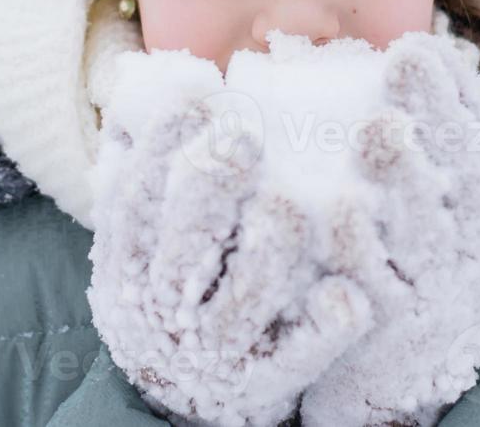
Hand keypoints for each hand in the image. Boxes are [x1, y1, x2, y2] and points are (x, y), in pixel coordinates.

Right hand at [87, 48, 376, 426]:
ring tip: (289, 205)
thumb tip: (172, 83)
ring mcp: (216, 348)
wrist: (177, 399)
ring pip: (242, 301)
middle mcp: (166, 309)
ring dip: (268, 250)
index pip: (137, 202)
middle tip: (244, 138)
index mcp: (133, 265)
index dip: (162, 149)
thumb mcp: (140, 243)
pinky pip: (296, 357)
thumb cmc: (170, 290)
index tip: (197, 99)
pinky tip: (345, 297)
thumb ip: (152, 177)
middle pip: (184, 247)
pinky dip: (320, 330)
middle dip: (212, 188)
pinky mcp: (263, 380)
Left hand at [297, 32, 479, 426]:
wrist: (400, 394)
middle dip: (435, 111)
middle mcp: (467, 252)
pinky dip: (359, 246)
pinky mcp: (390, 331)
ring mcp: (432, 293)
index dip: (460, 94)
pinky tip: (338, 207)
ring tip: (376, 126)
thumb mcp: (433, 234)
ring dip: (403, 173)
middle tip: (408, 56)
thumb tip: (391, 91)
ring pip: (425, 227)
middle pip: (461, 175)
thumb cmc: (408, 290)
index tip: (432, 46)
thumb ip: (423, 174)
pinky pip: (376, 284)